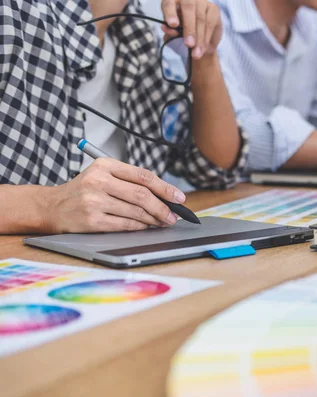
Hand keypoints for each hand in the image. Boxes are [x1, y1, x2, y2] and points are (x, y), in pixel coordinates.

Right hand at [44, 159, 185, 232]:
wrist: (52, 206)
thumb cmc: (85, 190)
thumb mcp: (103, 175)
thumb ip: (129, 180)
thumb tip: (165, 195)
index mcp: (104, 165)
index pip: (143, 175)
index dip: (165, 188)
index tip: (179, 197)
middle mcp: (98, 180)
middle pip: (142, 194)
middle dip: (163, 207)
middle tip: (173, 215)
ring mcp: (94, 201)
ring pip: (135, 211)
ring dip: (154, 219)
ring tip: (163, 221)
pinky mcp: (92, 220)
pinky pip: (125, 224)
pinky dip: (140, 226)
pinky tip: (146, 226)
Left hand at [161, 0, 222, 59]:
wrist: (197, 44)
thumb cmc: (181, 37)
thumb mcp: (172, 37)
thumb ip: (170, 33)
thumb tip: (167, 28)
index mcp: (171, 2)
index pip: (168, 3)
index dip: (170, 13)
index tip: (172, 25)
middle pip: (188, 8)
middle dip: (189, 28)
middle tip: (189, 44)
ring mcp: (201, 2)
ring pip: (200, 18)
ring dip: (199, 38)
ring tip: (196, 54)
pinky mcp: (213, 9)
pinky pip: (210, 24)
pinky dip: (206, 38)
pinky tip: (203, 49)